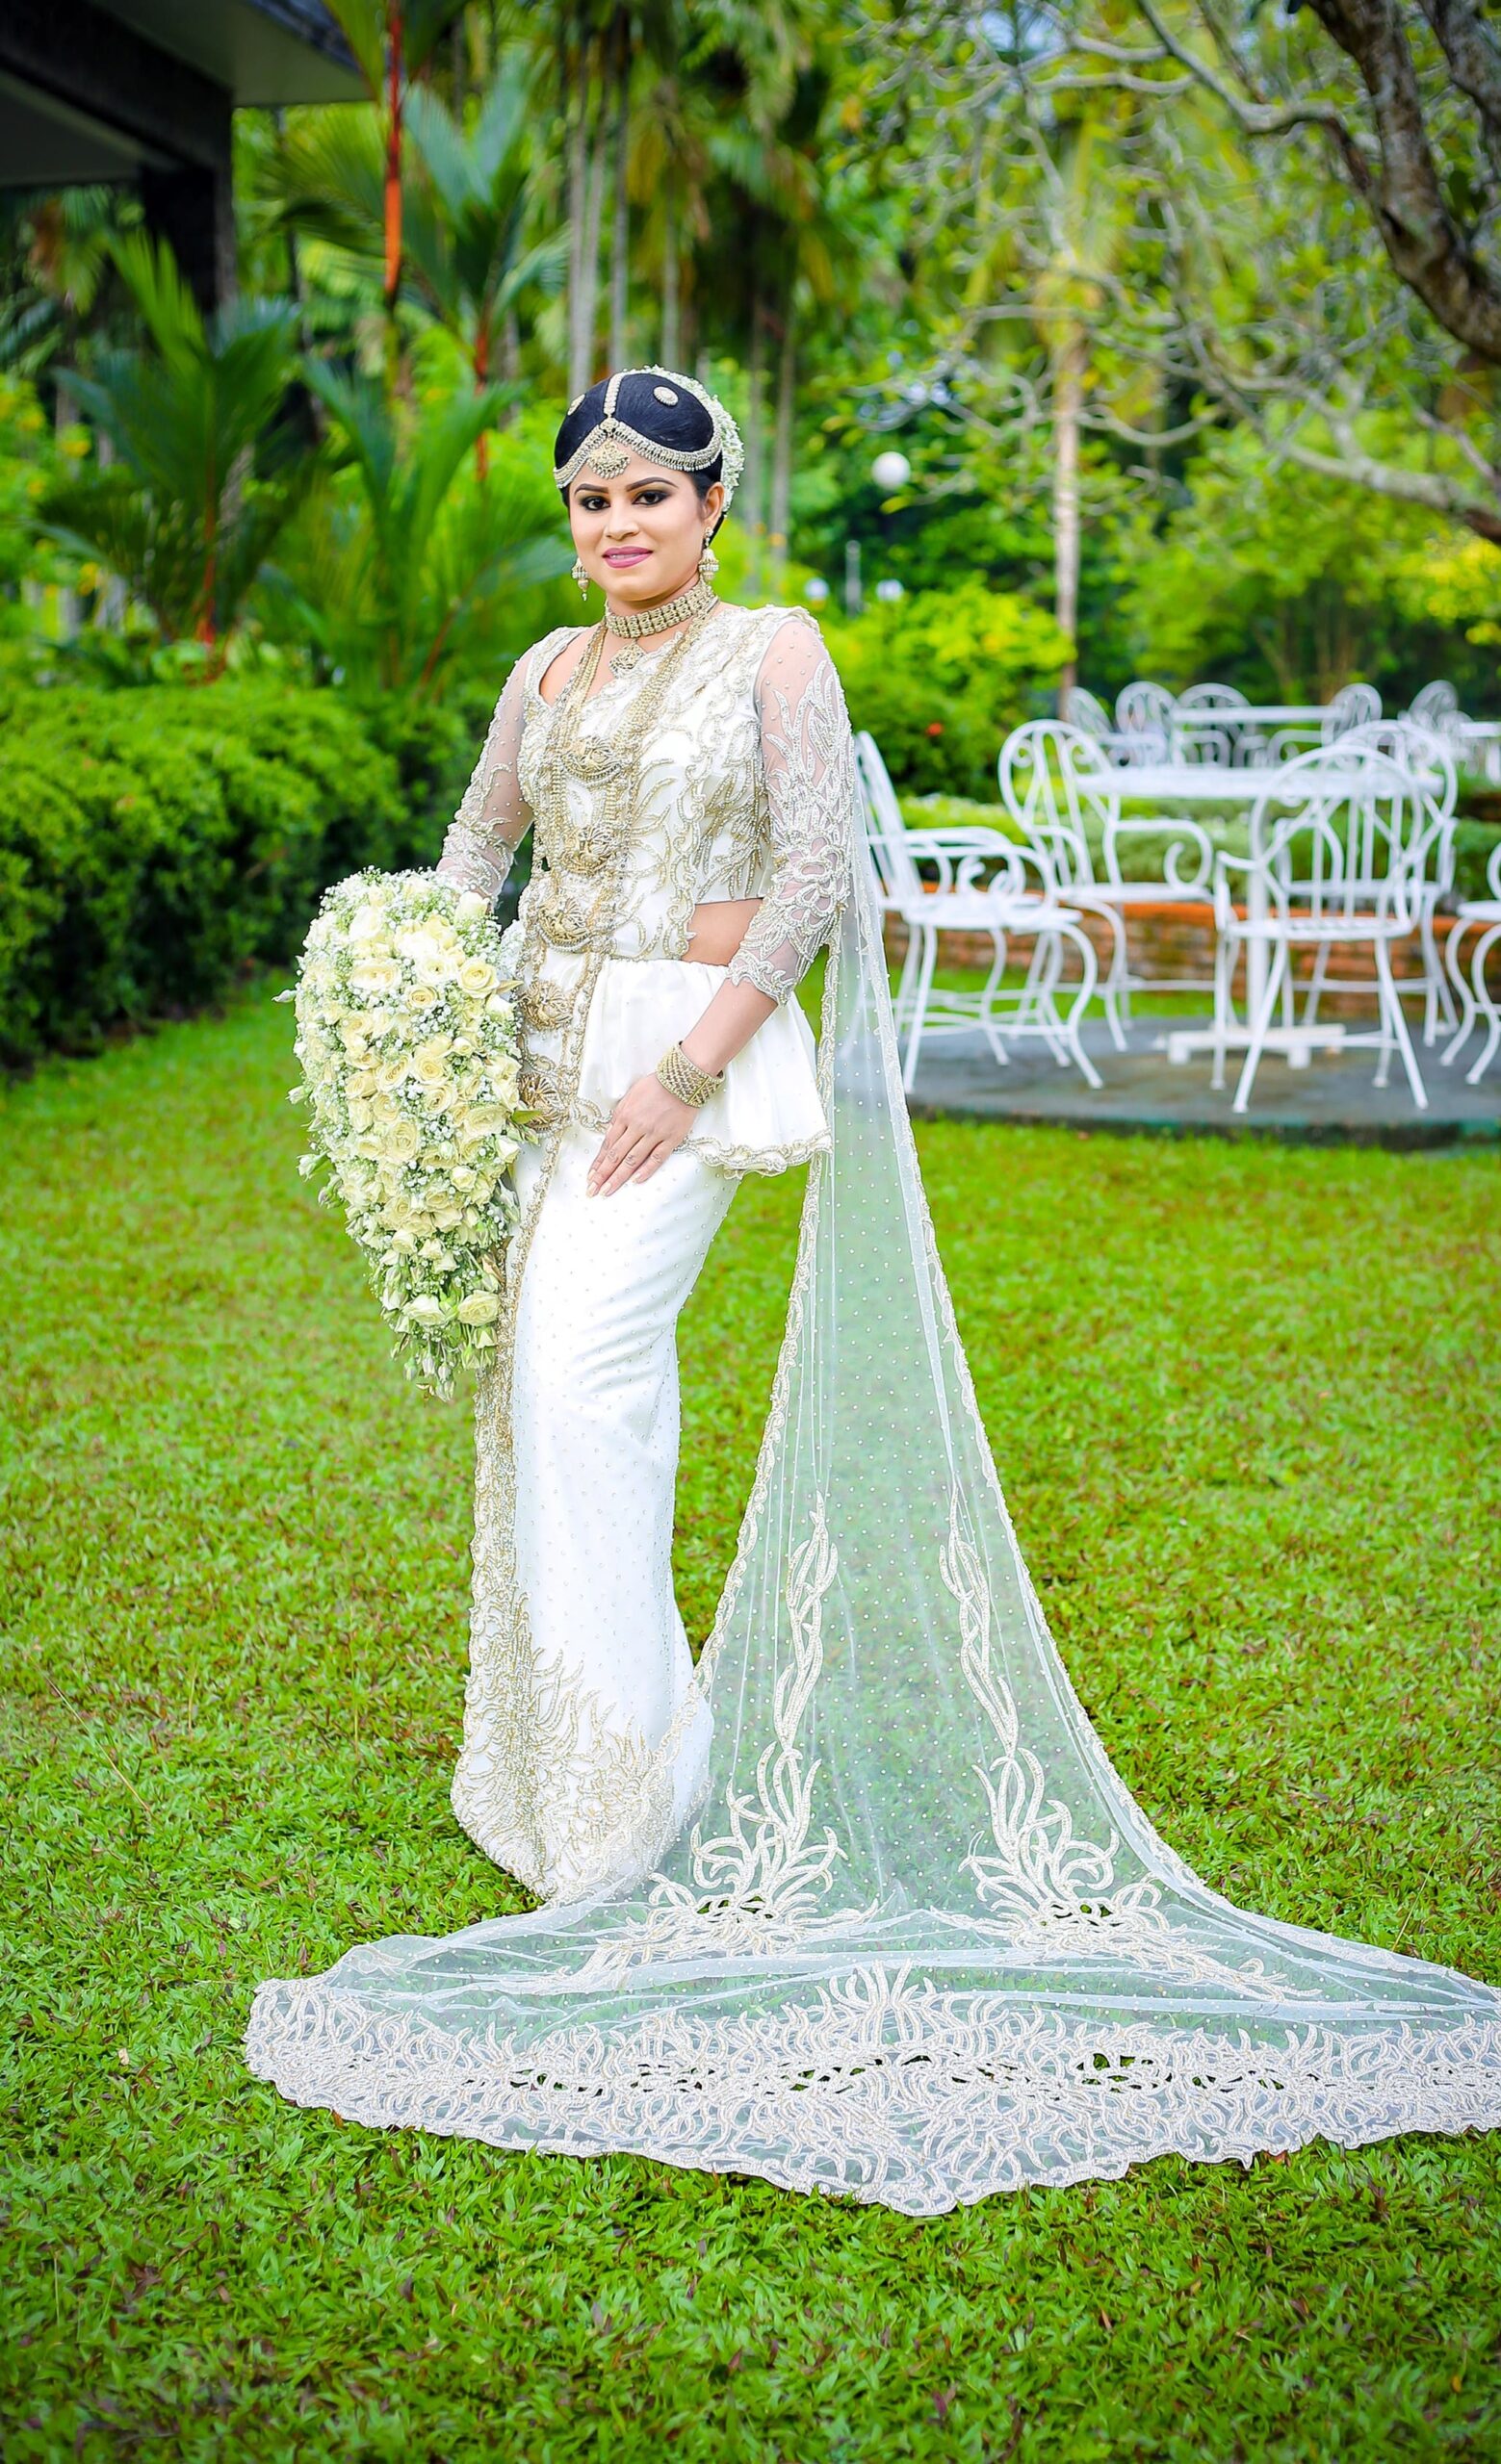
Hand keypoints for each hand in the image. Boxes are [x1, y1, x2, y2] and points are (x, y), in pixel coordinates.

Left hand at [587, 1071, 695, 1195]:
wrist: (682, 1079)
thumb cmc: (655, 1086)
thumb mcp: (630, 1097)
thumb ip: (619, 1117)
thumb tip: (610, 1135)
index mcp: (624, 1116)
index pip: (607, 1145)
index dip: (598, 1163)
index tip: (590, 1177)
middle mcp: (636, 1127)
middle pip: (616, 1155)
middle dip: (602, 1175)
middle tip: (592, 1191)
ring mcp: (654, 1133)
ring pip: (632, 1159)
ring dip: (618, 1177)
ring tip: (607, 1191)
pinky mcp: (671, 1138)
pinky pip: (656, 1157)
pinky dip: (646, 1170)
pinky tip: (635, 1181)